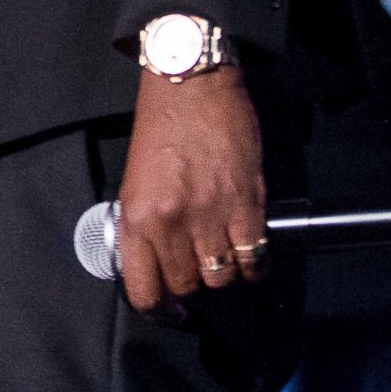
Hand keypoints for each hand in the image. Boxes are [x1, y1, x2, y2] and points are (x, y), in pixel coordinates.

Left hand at [116, 65, 265, 313]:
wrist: (190, 84)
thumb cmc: (160, 127)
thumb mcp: (135, 178)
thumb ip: (144, 223)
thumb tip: (155, 263)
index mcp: (137, 217)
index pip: (144, 289)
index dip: (158, 305)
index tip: (168, 307)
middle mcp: (171, 223)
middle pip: (187, 285)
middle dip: (192, 281)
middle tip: (198, 264)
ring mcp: (211, 216)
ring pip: (222, 277)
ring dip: (224, 271)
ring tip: (224, 253)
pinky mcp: (246, 205)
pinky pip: (255, 259)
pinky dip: (255, 263)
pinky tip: (251, 252)